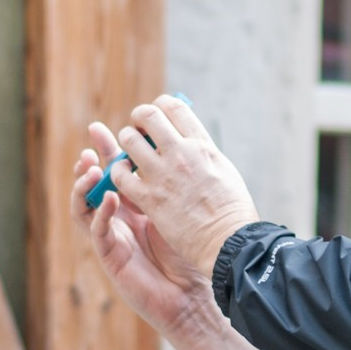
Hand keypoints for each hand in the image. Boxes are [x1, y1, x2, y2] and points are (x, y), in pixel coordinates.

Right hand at [72, 133, 218, 341]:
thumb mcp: (183, 210)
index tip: (106, 128)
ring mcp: (112, 238)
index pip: (117, 173)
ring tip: (92, 167)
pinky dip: (100, 213)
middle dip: (90, 160)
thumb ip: (174, 185)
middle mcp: (120, 220)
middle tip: (92, 139)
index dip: (108, 150)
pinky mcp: (111, 257)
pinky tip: (110, 198)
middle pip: (95, 186)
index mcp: (137, 206)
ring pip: (84, 207)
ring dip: (84, 185)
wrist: (195, 296)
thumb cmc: (193, 254)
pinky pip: (97, 231)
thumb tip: (179, 145)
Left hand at [91, 95, 261, 276]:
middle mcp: (181, 154)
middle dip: (139, 119)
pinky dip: (118, 172)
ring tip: (130, 155)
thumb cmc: (232, 211)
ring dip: (126, 143)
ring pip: (129, 140)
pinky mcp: (149, 199)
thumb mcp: (224, 170)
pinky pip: (120, 174)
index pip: (173, 106)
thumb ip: (203, 153)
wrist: (229, 243)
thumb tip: (191, 142)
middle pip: (147, 115)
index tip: (158, 118)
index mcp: (202, 145)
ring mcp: (163, 175)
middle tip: (139, 131)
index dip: (160, 106)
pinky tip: (124, 177)